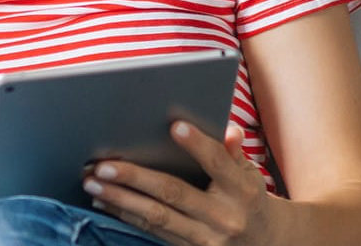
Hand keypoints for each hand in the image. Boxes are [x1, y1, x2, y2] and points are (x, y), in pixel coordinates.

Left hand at [83, 123, 272, 245]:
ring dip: (120, 199)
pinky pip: (153, 232)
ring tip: (92, 182)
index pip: (218, 164)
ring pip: (156, 217)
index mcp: (242, 191)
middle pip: (173, 193)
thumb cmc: (250, 199)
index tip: (174, 126)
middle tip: (103, 165)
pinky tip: (104, 201)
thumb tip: (228, 129)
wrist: (267, 245)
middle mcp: (224, 217)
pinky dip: (126, 215)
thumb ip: (234, 153)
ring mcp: (205, 239)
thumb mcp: (251, 175)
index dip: (197, 145)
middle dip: (135, 178)